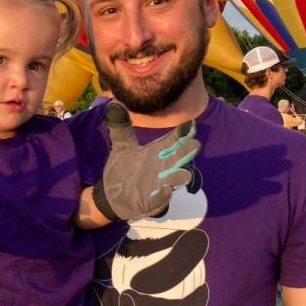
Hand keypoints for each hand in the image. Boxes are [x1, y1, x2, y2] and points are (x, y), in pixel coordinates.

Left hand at [92, 100, 199, 220]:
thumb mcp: (121, 146)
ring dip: (178, 178)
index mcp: (155, 154)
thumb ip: (120, 126)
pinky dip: (162, 197)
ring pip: (172, 181)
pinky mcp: (148, 202)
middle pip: (176, 160)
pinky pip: (158, 201)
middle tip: (195, 144)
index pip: (171, 142)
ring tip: (185, 174)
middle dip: (186, 153)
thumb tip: (115, 103)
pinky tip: (166, 191)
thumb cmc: (122, 169)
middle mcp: (160, 169)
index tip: (190, 124)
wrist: (110, 195)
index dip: (181, 134)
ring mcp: (156, 186)